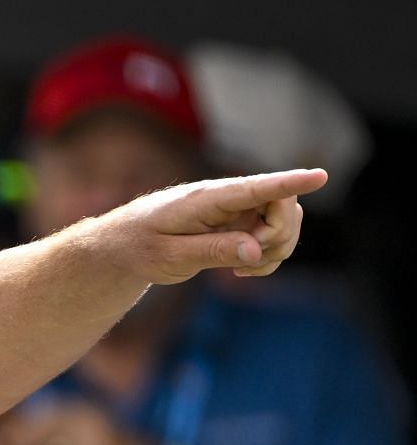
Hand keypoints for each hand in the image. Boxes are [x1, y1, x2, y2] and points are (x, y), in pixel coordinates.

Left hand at [96, 168, 320, 284]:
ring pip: (285, 222)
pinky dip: (268, 256)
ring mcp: (237, 210)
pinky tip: (243, 268)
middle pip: (283, 206)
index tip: (321, 176)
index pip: (256, 187)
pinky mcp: (239, 224)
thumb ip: (211, 251)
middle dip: (279, 237)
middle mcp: (228, 198)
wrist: (123, 245)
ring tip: (239, 268)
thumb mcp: (169, 256)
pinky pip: (274, 236)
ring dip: (276, 249)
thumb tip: (255, 249)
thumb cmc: (140, 247)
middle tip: (245, 262)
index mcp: (207, 198)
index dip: (291, 182)